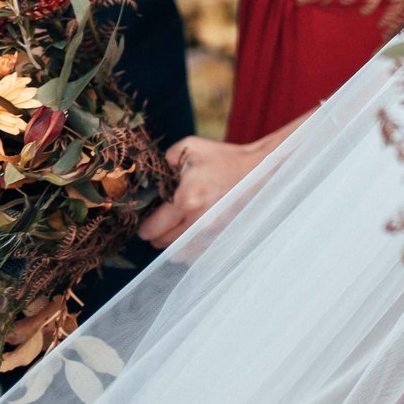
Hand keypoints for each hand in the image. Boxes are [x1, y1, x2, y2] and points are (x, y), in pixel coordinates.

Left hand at [139, 133, 270, 247]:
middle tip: (161, 219)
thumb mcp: (190, 147)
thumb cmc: (224, 158)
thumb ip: (165, 160)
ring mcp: (212, 234)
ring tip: (177, 227)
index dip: (144, 224)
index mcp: (186, 200)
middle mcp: (198, 222)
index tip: (149, 216)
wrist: (259, 169)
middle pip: (161, 243)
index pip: (151, 228)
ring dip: (172, 242)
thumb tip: (154, 176)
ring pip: (177, 253)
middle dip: (156, 233)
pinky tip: (192, 234)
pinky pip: (196, 256)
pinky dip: (189, 249)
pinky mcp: (223, 238)